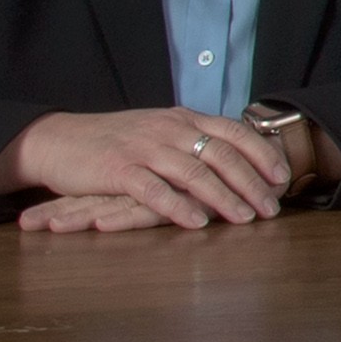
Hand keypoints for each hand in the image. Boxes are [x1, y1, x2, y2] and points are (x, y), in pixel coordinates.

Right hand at [0, 105, 290, 228]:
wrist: (57, 140)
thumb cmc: (114, 141)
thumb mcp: (158, 131)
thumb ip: (192, 141)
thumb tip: (235, 158)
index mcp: (182, 119)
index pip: (234, 132)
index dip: (262, 154)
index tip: (283, 177)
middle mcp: (169, 129)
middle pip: (222, 155)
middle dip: (252, 184)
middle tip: (271, 208)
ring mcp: (144, 148)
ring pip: (195, 173)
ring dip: (225, 198)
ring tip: (246, 219)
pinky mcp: (118, 170)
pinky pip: (155, 190)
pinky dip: (179, 207)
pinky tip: (198, 222)